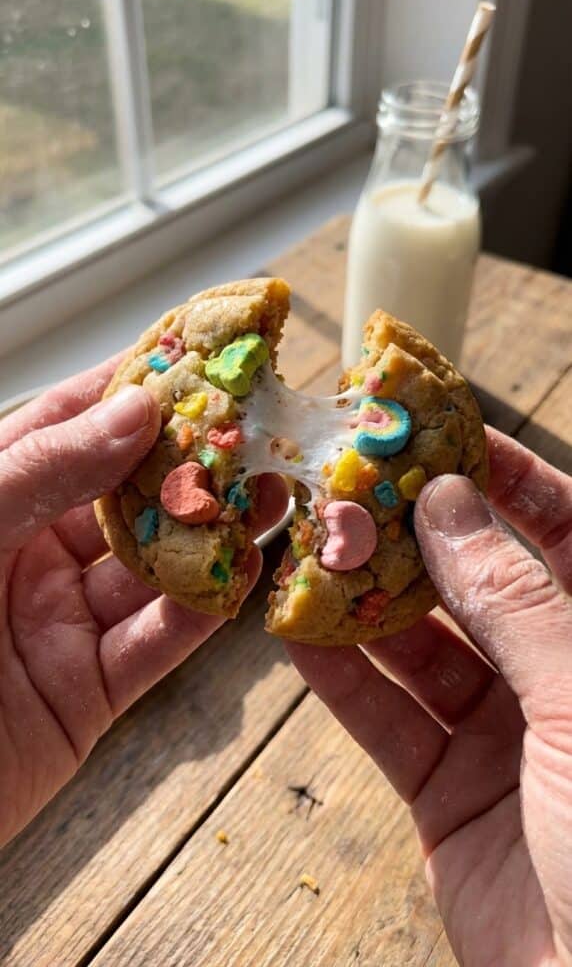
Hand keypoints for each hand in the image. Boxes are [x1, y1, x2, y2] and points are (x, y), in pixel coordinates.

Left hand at [0, 355, 287, 847]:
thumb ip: (41, 470)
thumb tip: (134, 410)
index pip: (66, 425)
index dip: (131, 387)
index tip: (197, 355)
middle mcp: (27, 553)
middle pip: (125, 495)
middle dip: (192, 462)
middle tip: (257, 429)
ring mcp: (60, 622)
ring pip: (152, 568)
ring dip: (214, 534)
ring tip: (272, 494)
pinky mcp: (87, 694)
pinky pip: (156, 644)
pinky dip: (203, 612)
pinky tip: (242, 578)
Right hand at [288, 427, 571, 966]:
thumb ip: (514, 603)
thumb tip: (447, 503)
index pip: (566, 533)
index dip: (509, 480)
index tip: (442, 437)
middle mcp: (559, 679)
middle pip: (479, 584)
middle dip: (414, 537)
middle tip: (350, 487)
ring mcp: (505, 738)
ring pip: (423, 648)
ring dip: (363, 603)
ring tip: (307, 551)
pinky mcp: (450, 795)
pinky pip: (387, 721)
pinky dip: (340, 680)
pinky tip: (295, 638)